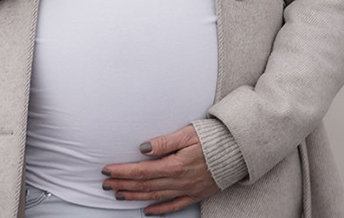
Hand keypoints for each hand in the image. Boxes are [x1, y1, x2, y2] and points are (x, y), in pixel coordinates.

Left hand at [101, 124, 218, 213]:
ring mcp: (187, 190)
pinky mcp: (195, 194)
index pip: (141, 171)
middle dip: (123, 184)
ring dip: (135, 196)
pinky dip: (159, 210)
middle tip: (105, 184)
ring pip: (155, 196)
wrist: (238, 150)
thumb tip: (142, 148)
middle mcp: (179, 181)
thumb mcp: (187, 134)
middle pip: (145, 185)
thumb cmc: (212, 138)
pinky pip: (174, 206)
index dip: (122, 171)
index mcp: (175, 165)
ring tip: (118, 195)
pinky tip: (147, 211)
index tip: (107, 170)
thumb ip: (164, 142)